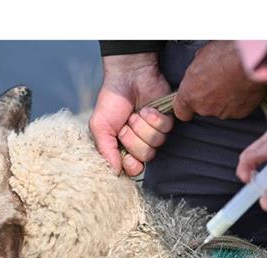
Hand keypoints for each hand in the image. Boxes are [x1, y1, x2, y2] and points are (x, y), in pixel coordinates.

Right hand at [89, 54, 173, 175]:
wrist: (127, 76)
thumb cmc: (111, 100)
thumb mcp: (100, 126)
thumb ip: (105, 151)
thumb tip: (115, 172)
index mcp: (123, 148)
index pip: (133, 169)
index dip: (132, 165)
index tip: (126, 156)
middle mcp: (141, 143)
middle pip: (146, 157)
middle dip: (133, 138)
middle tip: (126, 124)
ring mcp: (155, 132)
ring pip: (156, 142)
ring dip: (143, 126)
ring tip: (135, 113)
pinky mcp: (167, 121)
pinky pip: (166, 129)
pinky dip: (154, 117)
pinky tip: (147, 108)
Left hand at [173, 40, 266, 121]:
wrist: (249, 61)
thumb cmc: (224, 55)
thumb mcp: (201, 56)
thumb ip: (197, 69)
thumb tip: (201, 66)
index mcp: (189, 95)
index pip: (181, 112)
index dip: (187, 106)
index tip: (191, 99)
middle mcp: (203, 108)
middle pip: (203, 107)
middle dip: (209, 96)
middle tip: (218, 80)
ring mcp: (222, 112)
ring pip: (220, 108)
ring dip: (225, 98)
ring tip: (232, 81)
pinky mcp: (239, 113)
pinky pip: (237, 108)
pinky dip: (239, 100)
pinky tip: (242, 86)